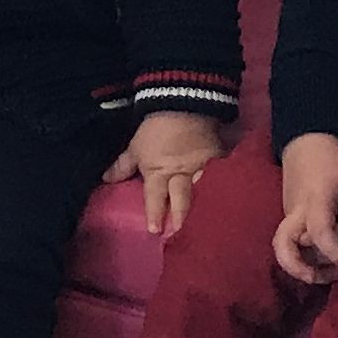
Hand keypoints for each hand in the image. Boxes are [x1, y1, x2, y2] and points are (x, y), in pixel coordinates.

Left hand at [107, 108, 225, 237]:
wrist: (182, 103)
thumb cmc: (155, 129)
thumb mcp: (136, 147)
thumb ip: (123, 166)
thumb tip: (106, 179)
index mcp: (158, 172)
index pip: (155, 197)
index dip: (154, 214)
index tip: (155, 231)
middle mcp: (180, 174)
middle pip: (181, 199)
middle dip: (182, 217)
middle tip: (184, 234)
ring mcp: (201, 168)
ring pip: (203, 191)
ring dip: (205, 207)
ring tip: (211, 224)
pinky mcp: (217, 159)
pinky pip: (222, 176)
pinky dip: (225, 187)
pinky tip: (231, 200)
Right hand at [273, 133, 337, 281]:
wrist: (306, 150)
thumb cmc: (335, 165)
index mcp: (316, 201)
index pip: (320, 230)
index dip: (333, 250)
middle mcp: (297, 213)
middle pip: (283, 244)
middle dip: (296, 266)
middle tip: (317, 278)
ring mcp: (290, 219)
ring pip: (284, 250)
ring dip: (301, 269)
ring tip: (330, 276)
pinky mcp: (290, 224)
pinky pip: (292, 247)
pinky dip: (305, 261)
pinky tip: (327, 268)